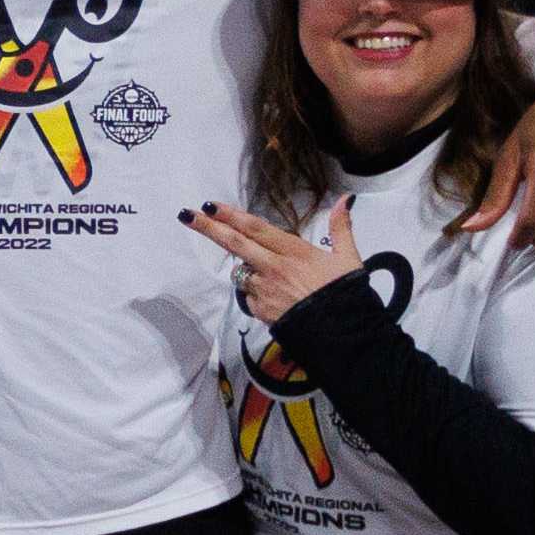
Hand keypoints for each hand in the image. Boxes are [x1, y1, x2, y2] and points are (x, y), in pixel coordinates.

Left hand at [182, 197, 366, 324]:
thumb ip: (341, 227)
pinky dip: (254, 292)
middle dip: (209, 228)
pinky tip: (274, 297)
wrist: (341, 335)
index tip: (210, 205)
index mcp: (294, 252)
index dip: (232, 215)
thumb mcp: (348, 258)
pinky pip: (249, 296)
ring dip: (243, 267)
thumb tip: (343, 199)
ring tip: (265, 272)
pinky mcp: (261, 311)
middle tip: (186, 215)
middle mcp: (273, 268)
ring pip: (240, 272)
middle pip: (235, 244)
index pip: (256, 229)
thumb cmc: (344, 294)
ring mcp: (264, 291)